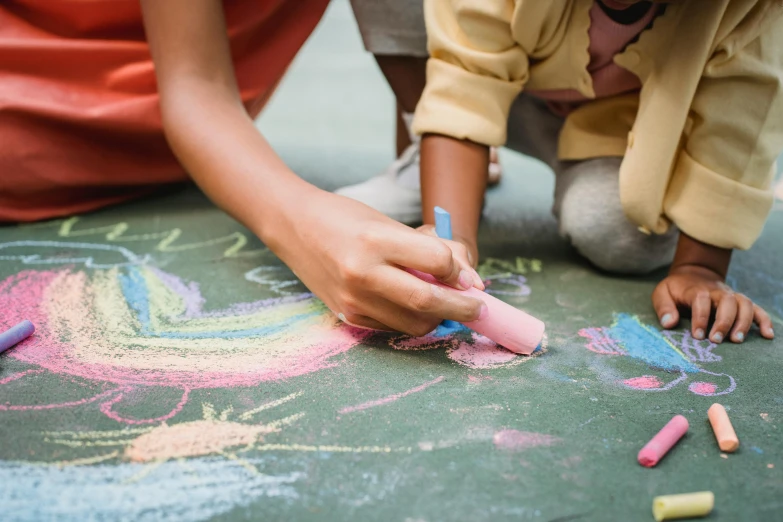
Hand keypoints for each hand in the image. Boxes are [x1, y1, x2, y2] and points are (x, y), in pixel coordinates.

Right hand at [266, 188, 485, 335]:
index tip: (469, 278)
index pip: (437, 261)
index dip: (460, 271)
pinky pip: (394, 326)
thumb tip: (468, 280)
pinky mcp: (348, 315)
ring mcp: (353, 299)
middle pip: (428, 301)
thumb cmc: (345, 218)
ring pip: (414, 323)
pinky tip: (413, 306)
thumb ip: (426, 250)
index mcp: (375, 240)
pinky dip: (412, 319)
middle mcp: (362, 273)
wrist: (293, 227)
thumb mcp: (388, 223)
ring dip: (438, 317)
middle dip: (463, 308)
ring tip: (444, 304)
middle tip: (479, 308)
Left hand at [652, 264, 774, 342]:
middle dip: (725, 321)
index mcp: (697, 290)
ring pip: (745, 304)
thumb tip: (668, 324)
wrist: (693, 274)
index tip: (698, 335)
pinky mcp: (740, 303)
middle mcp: (718, 292)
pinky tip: (767, 335)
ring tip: (737, 340)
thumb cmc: (676, 289)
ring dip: (744, 322)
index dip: (700, 318)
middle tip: (717, 340)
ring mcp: (732, 297)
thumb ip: (663, 307)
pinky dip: (764, 321)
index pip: (702, 300)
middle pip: (728, 302)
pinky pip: (757, 309)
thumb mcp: (662, 293)